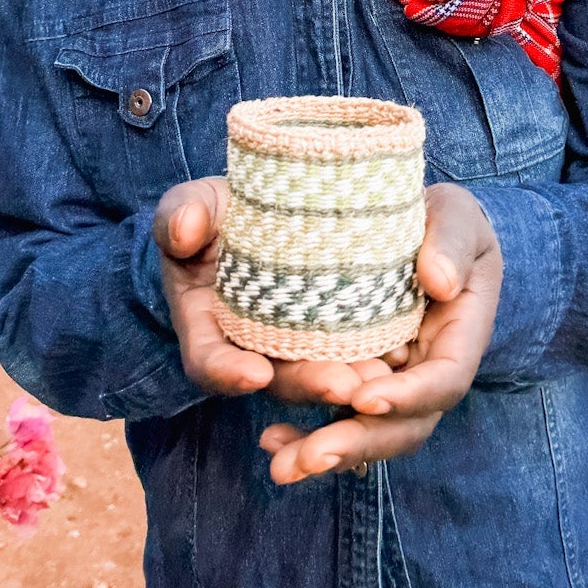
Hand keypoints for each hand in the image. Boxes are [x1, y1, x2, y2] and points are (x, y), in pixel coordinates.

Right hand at [153, 179, 397, 405]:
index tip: (254, 374)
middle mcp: (251, 345)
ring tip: (384, 375)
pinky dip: (375, 355)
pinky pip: (353, 351)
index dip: (226, 372)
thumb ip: (182, 212)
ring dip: (352, 379)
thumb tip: (185, 229)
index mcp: (206, 323)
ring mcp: (294, 342)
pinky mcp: (335, 328)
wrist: (266, 205)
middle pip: (277, 379)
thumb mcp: (194, 202)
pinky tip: (405, 352)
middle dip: (309, 384)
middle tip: (346, 384)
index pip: (207, 360)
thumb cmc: (218, 209)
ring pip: (321, 373)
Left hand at [258, 182, 501, 484]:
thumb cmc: (445, 219)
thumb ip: (453, 243)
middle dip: (358, 443)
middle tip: (310, 458)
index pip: (444, 380)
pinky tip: (271, 440)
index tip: (365, 398)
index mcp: (460, 336)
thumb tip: (440, 282)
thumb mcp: (457, 215)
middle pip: (403, 426)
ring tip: (281, 464)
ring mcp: (393, 380)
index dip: (409, 397)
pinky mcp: (357, 377)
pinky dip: (306, 433)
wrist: (420, 228)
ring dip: (324, 453)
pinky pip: (337, 415)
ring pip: (367, 431)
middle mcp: (427, 371)